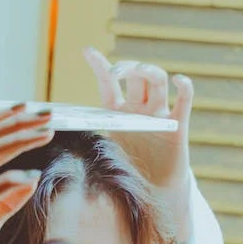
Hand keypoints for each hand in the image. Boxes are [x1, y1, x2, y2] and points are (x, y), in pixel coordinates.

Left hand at [83, 48, 193, 239]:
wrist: (153, 192)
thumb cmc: (128, 173)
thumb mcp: (104, 155)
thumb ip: (88, 143)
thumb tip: (58, 135)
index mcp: (118, 113)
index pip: (108, 83)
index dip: (99, 65)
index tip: (87, 51)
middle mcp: (139, 108)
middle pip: (136, 75)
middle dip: (126, 68)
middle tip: (116, 74)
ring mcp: (158, 114)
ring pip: (156, 80)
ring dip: (148, 71)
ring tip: (142, 72)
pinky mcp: (178, 125)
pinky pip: (185, 100)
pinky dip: (184, 87)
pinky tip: (178, 81)